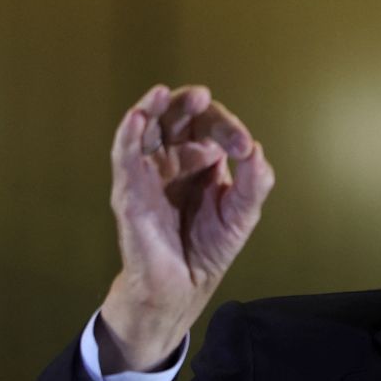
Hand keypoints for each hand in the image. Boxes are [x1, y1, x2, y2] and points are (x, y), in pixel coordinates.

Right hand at [97, 84, 275, 371]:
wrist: (182, 288)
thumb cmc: (208, 249)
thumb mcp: (242, 213)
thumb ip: (253, 183)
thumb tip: (256, 149)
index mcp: (201, 163)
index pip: (209, 128)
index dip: (226, 128)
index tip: (244, 147)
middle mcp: (173, 162)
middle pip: (175, 119)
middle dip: (187, 105)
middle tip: (201, 98)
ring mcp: (148, 174)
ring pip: (145, 130)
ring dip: (152, 108)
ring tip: (162, 93)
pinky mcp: (129, 192)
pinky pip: (124, 156)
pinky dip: (128, 133)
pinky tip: (138, 116)